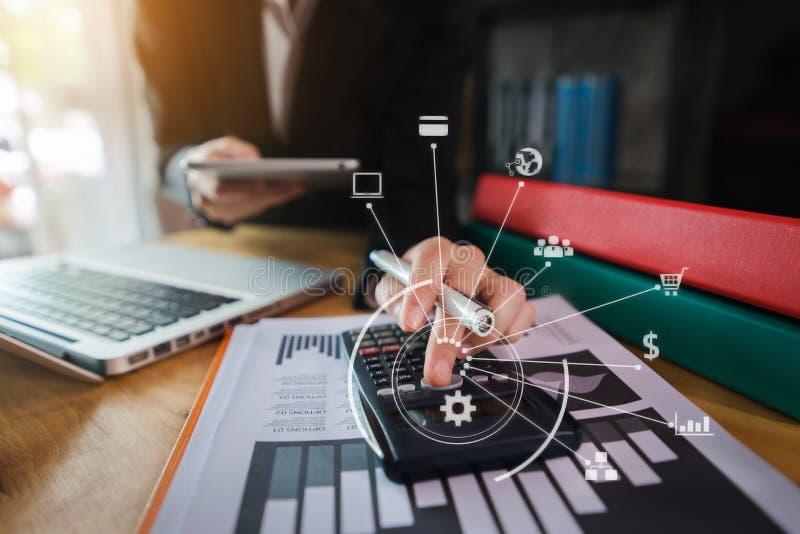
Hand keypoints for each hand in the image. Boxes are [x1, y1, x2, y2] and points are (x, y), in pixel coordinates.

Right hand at [185, 136, 304, 224]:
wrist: (197, 174)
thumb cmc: (213, 156)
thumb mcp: (221, 145)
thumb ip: (236, 149)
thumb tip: (256, 161)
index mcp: (199, 179)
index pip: (221, 188)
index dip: (243, 187)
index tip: (263, 183)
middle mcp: (205, 200)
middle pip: (240, 200)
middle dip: (268, 193)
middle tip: (293, 185)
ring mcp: (216, 212)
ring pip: (248, 208)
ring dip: (273, 198)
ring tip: (296, 187)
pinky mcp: (228, 217)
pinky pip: (251, 210)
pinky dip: (270, 201)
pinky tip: (287, 193)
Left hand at [374, 237, 535, 386]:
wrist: (429, 289)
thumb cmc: (410, 287)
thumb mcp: (390, 290)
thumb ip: (394, 300)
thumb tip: (411, 320)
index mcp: (436, 252)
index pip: (433, 258)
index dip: (421, 291)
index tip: (410, 324)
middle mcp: (469, 261)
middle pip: (469, 284)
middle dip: (450, 332)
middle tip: (436, 369)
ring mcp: (493, 278)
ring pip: (509, 295)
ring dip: (486, 332)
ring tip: (462, 350)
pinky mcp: (511, 299)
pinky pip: (524, 314)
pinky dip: (507, 335)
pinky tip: (479, 345)